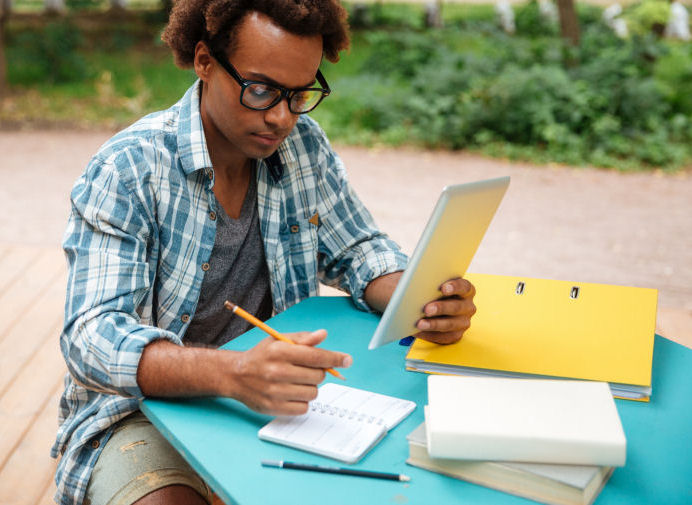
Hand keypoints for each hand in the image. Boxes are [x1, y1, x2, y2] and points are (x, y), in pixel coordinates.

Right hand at [228, 330, 351, 415]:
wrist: (235, 375)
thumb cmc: (261, 356)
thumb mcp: (278, 340)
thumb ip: (303, 338)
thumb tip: (323, 335)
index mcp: (280, 351)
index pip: (316, 356)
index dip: (335, 358)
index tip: (347, 360)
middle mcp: (276, 371)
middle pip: (318, 376)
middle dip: (318, 372)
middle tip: (306, 369)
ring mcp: (274, 392)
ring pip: (312, 393)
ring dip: (310, 387)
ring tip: (296, 381)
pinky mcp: (273, 408)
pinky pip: (303, 408)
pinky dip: (302, 401)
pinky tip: (291, 393)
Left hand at [415, 277, 475, 344]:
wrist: (430, 306)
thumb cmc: (431, 292)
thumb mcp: (430, 284)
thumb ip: (427, 283)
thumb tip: (411, 287)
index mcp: (465, 290)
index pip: (464, 286)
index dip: (455, 287)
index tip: (444, 288)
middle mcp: (467, 306)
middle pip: (457, 307)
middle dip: (441, 308)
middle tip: (427, 309)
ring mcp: (463, 322)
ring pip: (450, 324)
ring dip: (434, 324)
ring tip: (420, 324)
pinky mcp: (456, 334)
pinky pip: (444, 337)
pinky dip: (430, 334)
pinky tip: (418, 331)